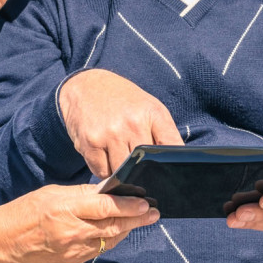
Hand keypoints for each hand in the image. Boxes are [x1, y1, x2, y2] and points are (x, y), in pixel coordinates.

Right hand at [0, 183, 159, 262]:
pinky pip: (98, 250)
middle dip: (137, 218)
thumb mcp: (52, 193)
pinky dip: (111, 239)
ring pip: (110, 239)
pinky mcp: (72, 262)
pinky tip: (118, 231)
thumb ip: (81, 193)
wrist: (0, 243)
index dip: (128, 205)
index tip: (145, 201)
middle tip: (153, 211)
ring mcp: (72, 250)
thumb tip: (107, 191)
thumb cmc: (23, 212)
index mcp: (65, 208)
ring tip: (141, 219)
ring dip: (127, 229)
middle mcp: (72, 231)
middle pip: (113, 225)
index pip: (105, 206)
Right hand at [58, 69, 183, 177]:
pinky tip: (104, 154)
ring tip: (119, 156)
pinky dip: (104, 170)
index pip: (172, 147)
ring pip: (122, 173)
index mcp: (153, 113)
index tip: (173, 176)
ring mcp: (110, 133)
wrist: (87, 86)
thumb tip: (175, 167)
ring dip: (122, 173)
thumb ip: (164, 134)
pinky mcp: (90, 143)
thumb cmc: (123, 101)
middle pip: (145, 167)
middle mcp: (133, 123)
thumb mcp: (150, 108)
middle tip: (139, 169)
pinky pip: (102, 172)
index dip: (174, 165)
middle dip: (143, 172)